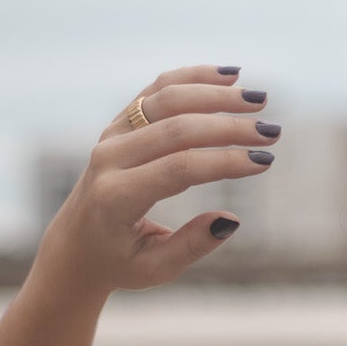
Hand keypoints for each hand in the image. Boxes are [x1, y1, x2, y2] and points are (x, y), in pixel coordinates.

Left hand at [33, 64, 280, 297]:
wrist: (75, 244)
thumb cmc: (119, 261)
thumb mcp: (155, 269)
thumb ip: (191, 246)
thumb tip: (231, 220)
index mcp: (116, 197)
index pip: (178, 169)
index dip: (224, 161)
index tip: (264, 161)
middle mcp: (109, 159)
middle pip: (176, 128)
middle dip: (228, 127)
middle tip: (271, 132)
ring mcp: (112, 135)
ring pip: (167, 99)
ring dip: (215, 95)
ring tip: (258, 99)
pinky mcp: (120, 122)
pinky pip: (158, 90)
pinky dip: (193, 77)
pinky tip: (229, 76)